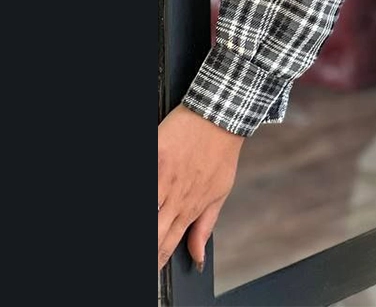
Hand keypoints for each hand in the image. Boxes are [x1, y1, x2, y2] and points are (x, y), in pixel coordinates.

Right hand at [158, 103, 245, 272]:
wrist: (222, 115)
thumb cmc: (221, 152)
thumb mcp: (221, 190)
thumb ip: (206, 226)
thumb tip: (198, 258)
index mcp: (192, 207)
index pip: (167, 245)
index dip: (155, 263)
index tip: (150, 272)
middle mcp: (177, 197)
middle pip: (154, 235)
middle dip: (148, 251)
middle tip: (144, 265)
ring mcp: (166, 179)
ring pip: (149, 215)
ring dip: (148, 226)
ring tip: (142, 234)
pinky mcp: (158, 160)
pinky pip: (147, 184)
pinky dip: (144, 194)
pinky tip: (147, 201)